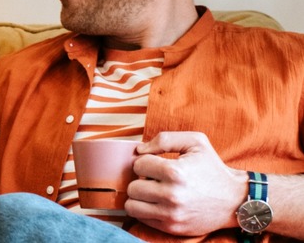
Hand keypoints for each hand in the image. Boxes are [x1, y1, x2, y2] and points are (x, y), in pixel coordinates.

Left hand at [126, 131, 245, 235]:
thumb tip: (139, 150)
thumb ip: (164, 139)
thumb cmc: (213, 168)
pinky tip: (158, 203)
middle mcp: (172, 195)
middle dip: (141, 181)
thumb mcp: (195, 142)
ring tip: (152, 192)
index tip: (156, 164)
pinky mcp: (172, 228)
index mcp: (175, 172)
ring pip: (132, 206)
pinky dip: (145, 210)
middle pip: (133, 187)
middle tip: (154, 180)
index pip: (138, 165)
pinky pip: (142, 219)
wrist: (235, 200)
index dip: (145, 162)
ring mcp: (171, 214)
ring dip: (139, 198)